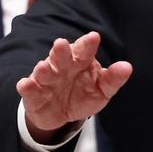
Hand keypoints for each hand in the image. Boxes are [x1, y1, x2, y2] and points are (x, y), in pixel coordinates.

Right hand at [16, 31, 131, 140]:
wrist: (61, 114)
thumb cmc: (83, 95)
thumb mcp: (102, 90)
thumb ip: (113, 79)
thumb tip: (127, 67)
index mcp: (80, 61)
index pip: (85, 50)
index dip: (88, 44)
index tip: (94, 37)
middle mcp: (61, 66)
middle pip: (61, 56)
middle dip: (61, 50)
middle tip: (61, 43)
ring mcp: (46, 79)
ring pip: (43, 71)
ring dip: (43, 69)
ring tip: (44, 66)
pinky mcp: (33, 93)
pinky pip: (28, 89)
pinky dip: (26, 86)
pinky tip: (25, 84)